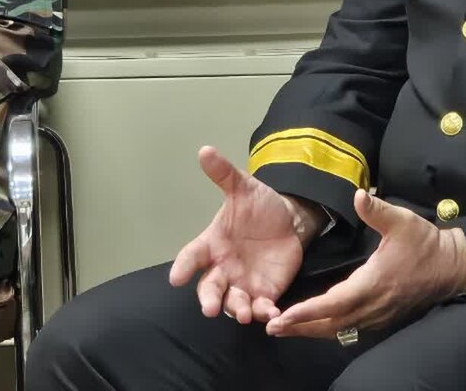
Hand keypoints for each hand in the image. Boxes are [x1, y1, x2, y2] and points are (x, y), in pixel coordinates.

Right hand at [169, 146, 324, 324]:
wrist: (289, 219)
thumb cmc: (259, 205)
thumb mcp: (243, 187)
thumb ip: (224, 174)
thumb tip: (205, 150)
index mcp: (213, 243)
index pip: (193, 256)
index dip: (184, 266)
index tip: (176, 278)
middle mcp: (223, 267)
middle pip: (209, 288)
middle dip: (209, 299)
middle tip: (210, 309)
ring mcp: (242, 283)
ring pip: (234, 303)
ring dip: (237, 309)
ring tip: (246, 313)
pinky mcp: (264, 293)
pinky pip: (261, 308)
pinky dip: (265, 313)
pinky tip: (272, 314)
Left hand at [265, 188, 465, 338]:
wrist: (453, 267)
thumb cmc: (425, 243)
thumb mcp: (403, 221)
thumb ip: (377, 211)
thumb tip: (358, 195)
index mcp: (373, 284)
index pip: (333, 303)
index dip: (307, 312)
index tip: (283, 316)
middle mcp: (372, 306)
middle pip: (331, 324)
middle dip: (300, 327)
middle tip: (271, 327)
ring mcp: (378, 315)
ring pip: (340, 329)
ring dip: (312, 331)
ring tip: (286, 329)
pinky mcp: (382, 317)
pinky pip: (350, 328)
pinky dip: (329, 328)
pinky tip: (316, 324)